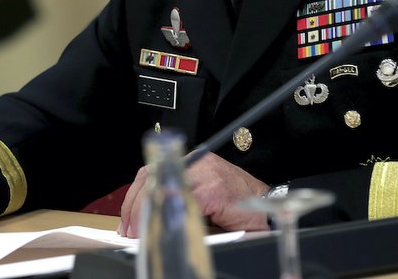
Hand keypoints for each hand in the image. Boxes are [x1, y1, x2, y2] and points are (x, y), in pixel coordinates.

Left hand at [116, 152, 268, 237]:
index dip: (134, 199)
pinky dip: (170, 217)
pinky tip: (163, 228)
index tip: (126, 220)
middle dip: (135, 207)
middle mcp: (196, 163)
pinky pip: (183, 202)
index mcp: (191, 163)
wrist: (271, 207)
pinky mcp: (214, 190)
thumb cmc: (239, 205)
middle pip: (152, 178)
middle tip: (129, 231)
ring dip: (148, 214)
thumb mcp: (202, 200)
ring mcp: (205, 174)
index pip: (152, 173)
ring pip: (163, 189)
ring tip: (142, 234)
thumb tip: (148, 220)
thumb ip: (178, 200)